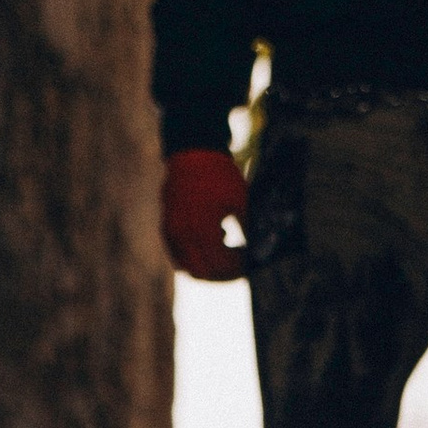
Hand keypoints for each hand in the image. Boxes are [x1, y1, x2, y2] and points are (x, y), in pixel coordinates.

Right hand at [162, 146, 250, 279]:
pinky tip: (216, 240)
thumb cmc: (220, 175)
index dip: (238, 270)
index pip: (220, 265)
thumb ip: (248, 228)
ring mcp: (171, 232)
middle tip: (241, 267)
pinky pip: (179, 255)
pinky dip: (195, 257)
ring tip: (229, 255)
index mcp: (202, 228)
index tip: (251, 265)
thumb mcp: (241, 200)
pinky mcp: (167, 227)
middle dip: (224, 274)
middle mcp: (182, 234)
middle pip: (203, 273)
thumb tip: (260, 249)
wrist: (193, 153)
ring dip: (209, 268)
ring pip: (188, 268)